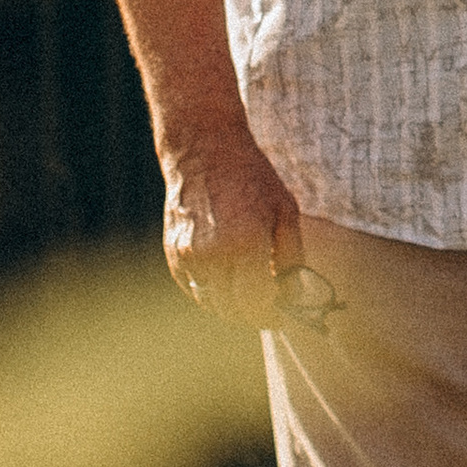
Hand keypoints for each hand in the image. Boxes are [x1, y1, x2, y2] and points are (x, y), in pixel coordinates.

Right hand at [162, 131, 305, 329]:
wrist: (204, 150)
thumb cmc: (251, 178)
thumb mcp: (285, 211)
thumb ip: (292, 258)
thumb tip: (293, 296)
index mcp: (245, 242)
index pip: (256, 303)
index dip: (271, 315)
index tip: (282, 314)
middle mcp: (212, 254)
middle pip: (232, 310)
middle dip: (253, 315)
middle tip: (268, 307)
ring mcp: (187, 256)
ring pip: (211, 303)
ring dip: (232, 306)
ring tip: (249, 290)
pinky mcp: (173, 255)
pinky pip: (194, 289)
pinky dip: (212, 292)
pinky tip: (227, 276)